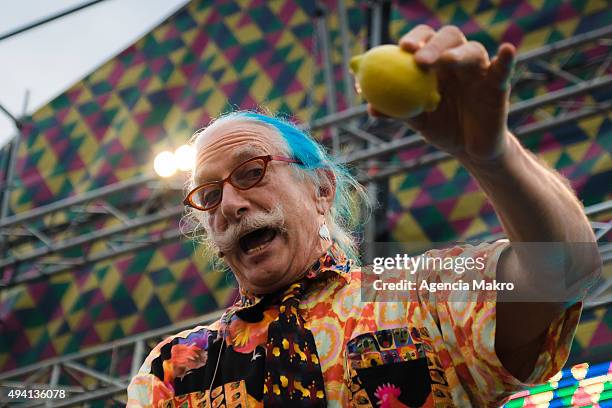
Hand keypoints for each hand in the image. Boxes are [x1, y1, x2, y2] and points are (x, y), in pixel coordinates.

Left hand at [368, 25, 515, 161]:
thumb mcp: (417, 120)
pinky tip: (506, 50)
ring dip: (457, 54)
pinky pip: (504, 69)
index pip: (424, 40)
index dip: (414, 39)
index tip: (400, 47)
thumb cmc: (442, 127)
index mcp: (436, 63)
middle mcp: (458, 60)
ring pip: (472, 51)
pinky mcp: (499, 84)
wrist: (469, 150)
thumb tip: (368, 105)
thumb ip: (395, 109)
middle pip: (448, 37)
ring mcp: (480, 70)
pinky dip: (506, 59)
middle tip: (417, 58)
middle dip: (432, 44)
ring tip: (445, 62)